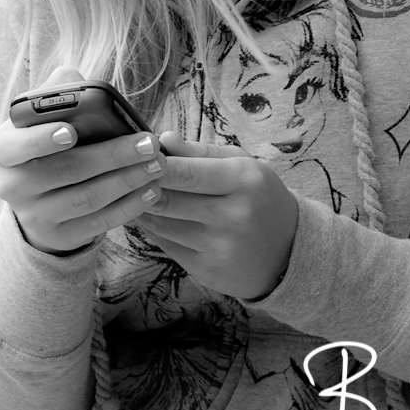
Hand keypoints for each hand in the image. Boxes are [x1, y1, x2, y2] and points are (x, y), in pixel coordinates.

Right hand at [0, 66, 167, 254]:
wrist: (39, 196)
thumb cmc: (49, 141)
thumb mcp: (44, 117)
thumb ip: (58, 92)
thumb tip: (72, 76)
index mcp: (4, 148)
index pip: (15, 145)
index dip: (41, 139)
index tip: (72, 131)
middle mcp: (12, 184)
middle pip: (66, 170)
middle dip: (112, 156)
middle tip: (149, 143)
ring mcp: (33, 215)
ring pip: (86, 198)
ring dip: (127, 180)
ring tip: (158, 164)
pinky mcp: (58, 236)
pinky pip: (97, 223)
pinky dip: (128, 207)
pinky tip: (152, 190)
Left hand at [139, 132, 298, 300]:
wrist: (287, 250)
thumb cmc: (259, 196)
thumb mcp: (241, 164)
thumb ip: (200, 152)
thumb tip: (163, 139)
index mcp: (244, 181)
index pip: (187, 173)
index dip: (155, 165)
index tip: (135, 156)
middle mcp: (232, 216)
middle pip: (168, 200)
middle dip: (140, 186)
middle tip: (123, 173)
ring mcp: (218, 248)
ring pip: (161, 224)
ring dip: (140, 207)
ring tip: (129, 192)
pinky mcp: (205, 270)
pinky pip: (165, 245)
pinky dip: (152, 228)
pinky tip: (148, 215)